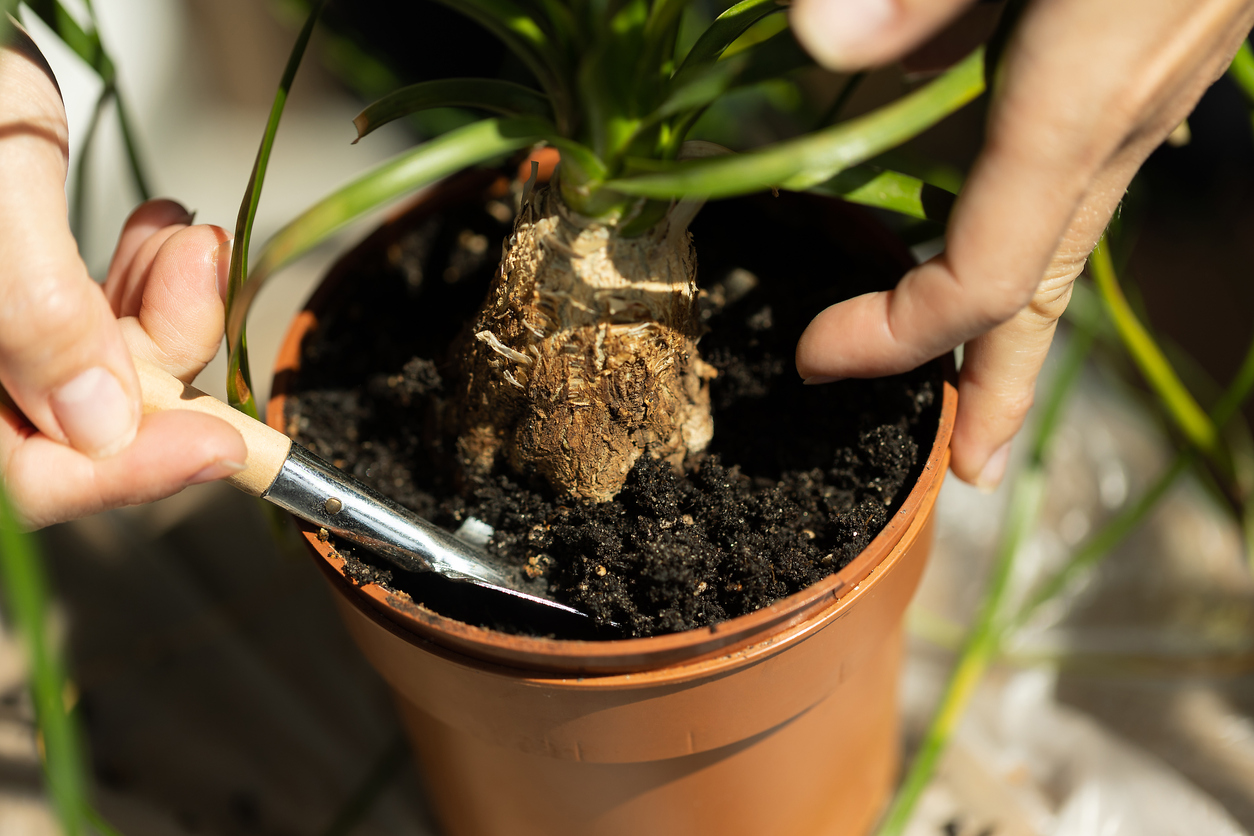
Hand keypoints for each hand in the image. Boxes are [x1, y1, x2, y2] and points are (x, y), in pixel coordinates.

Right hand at [0, 36, 246, 527]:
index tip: (226, 441)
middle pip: (79, 428)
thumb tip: (101, 428)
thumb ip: (38, 313)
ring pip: (98, 369)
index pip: (29, 478)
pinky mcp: (18, 283)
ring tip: (185, 237)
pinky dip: (138, 280)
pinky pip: (88, 315)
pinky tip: (161, 231)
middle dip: (162, 356)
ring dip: (163, 309)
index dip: (131, 473)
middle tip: (201, 266)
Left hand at [790, 0, 1253, 487]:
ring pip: (1070, 233)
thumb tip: (816, 48)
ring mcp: (1149, 90)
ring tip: (967, 369)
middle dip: (997, 386)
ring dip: (1014, 312)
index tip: (813, 360)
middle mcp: (1124, 119)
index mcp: (1078, 101)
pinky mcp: (1153, 52)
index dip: (893, 336)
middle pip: (1047, 289)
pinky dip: (1030, 220)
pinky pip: (1077, 171)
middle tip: (966, 470)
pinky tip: (996, 207)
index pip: (983, 278)